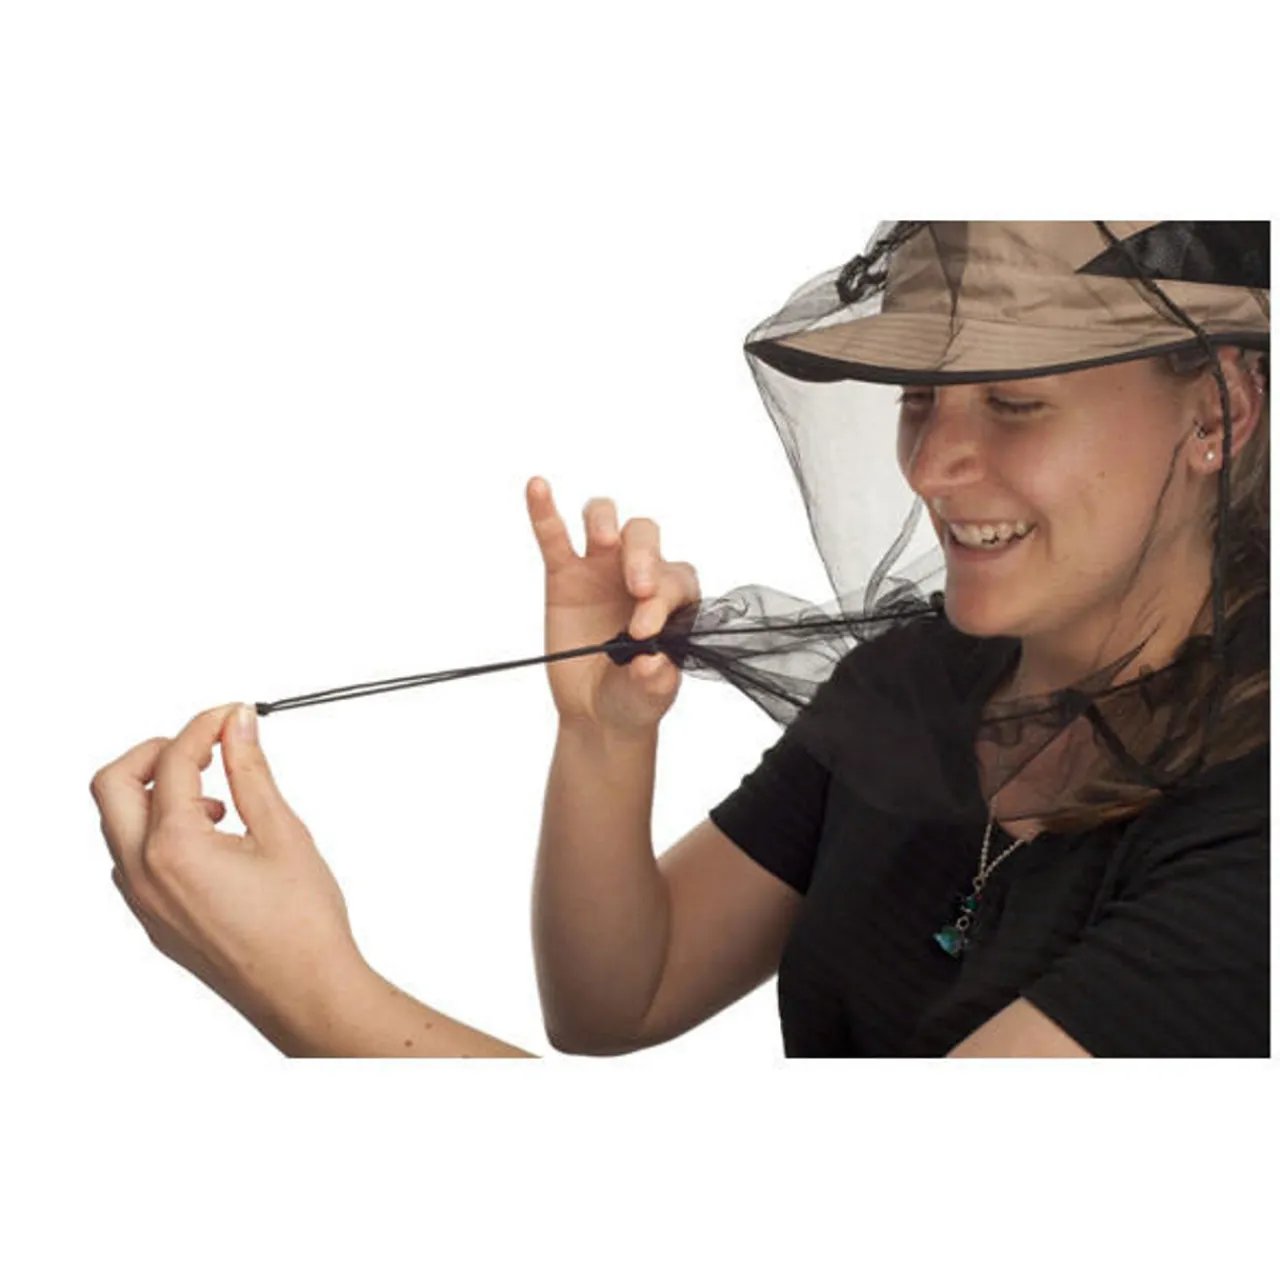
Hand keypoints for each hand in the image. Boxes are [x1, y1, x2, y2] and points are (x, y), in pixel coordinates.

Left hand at [90, 702, 370, 1052]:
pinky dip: (159, 832)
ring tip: (218, 799)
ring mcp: (142, 902)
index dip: (203, 727)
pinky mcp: (154, 921)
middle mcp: (143, 875)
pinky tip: (214, 838)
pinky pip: (132, 860)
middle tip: (203, 745)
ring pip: (118, 824)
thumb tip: (237, 725)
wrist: (306, 993)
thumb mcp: (282, 832)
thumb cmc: (303, 924)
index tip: (231, 716)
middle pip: (113, 785)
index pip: (171, 762)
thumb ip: (251, 771)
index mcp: (174, 848)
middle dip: (154, 752)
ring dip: (155, 794)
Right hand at [526, 476, 700, 735]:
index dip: (660, 601)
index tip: (643, 634)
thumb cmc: (635, 696)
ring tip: (601, 539)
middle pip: (645, 537)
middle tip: (636, 592)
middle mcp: (641, 572)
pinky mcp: (565, 574)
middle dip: (643, 557)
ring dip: (605, 523)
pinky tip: (537, 487)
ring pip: (605, 521)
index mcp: (674, 597)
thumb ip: (658, 680)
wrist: (600, 714)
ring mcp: (601, 568)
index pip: (673, 580)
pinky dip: (544, 511)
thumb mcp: (652, 695)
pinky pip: (554, 537)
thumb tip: (653, 662)